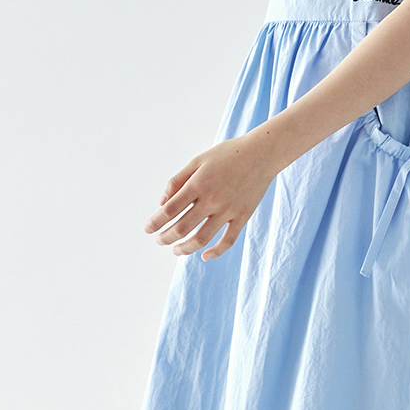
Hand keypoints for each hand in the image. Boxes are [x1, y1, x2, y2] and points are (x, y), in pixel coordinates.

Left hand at [144, 132, 278, 260]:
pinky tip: (204, 256)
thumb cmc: (227, 154)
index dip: (155, 222)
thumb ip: (177, 180)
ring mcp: (228, 210)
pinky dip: (215, 252)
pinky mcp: (242, 217)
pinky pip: (228, 241)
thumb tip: (162, 202)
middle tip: (159, 240)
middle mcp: (211, 200)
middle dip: (165, 237)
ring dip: (184, 248)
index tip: (147, 229)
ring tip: (175, 250)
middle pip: (182, 228)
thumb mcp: (198, 160)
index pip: (169, 210)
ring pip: (202, 238)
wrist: (261, 153)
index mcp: (197, 184)